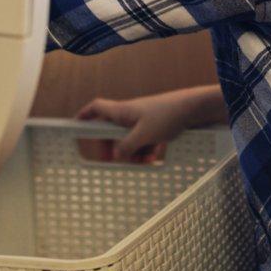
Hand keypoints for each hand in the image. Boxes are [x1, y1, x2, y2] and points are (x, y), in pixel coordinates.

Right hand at [75, 86, 223, 163]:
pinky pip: (145, 140)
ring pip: (131, 138)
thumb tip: (115, 155)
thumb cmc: (168, 115)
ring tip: (143, 163)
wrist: (195, 108)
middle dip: (114, 147)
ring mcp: (144, 119)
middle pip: (113, 130)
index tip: (76, 126)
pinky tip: (154, 158)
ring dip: (134, 152)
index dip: (84, 116)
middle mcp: (130, 113)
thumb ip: (127, 147)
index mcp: (122, 111)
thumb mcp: (144, 135)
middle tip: (114, 161)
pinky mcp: (157, 125)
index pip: (96, 108)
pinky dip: (147, 150)